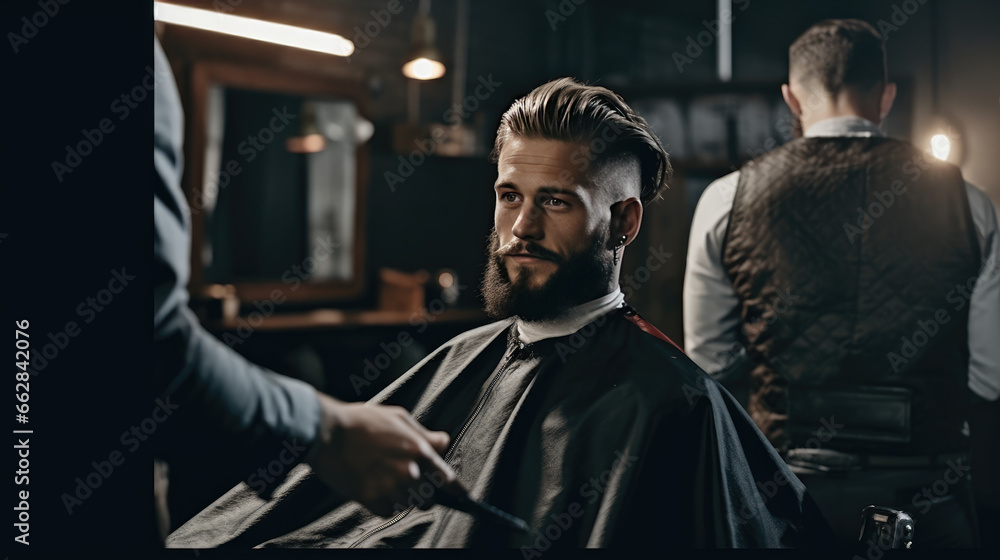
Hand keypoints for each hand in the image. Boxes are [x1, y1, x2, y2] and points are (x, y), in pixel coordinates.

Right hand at [306, 392, 456, 517]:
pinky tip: (375, 489)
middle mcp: (408, 472)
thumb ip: (423, 434)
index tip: (459, 494)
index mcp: (418, 450)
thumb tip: (443, 442)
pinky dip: (384, 505)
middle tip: (408, 482)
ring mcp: (389, 487)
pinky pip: (388, 512)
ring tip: (386, 481)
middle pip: (428, 500)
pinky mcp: (370, 499)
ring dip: (401, 498)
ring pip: (407, 506)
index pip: (447, 479)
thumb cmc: (362, 421)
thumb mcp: (398, 418)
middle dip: (423, 493)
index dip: (455, 489)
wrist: (328, 432)